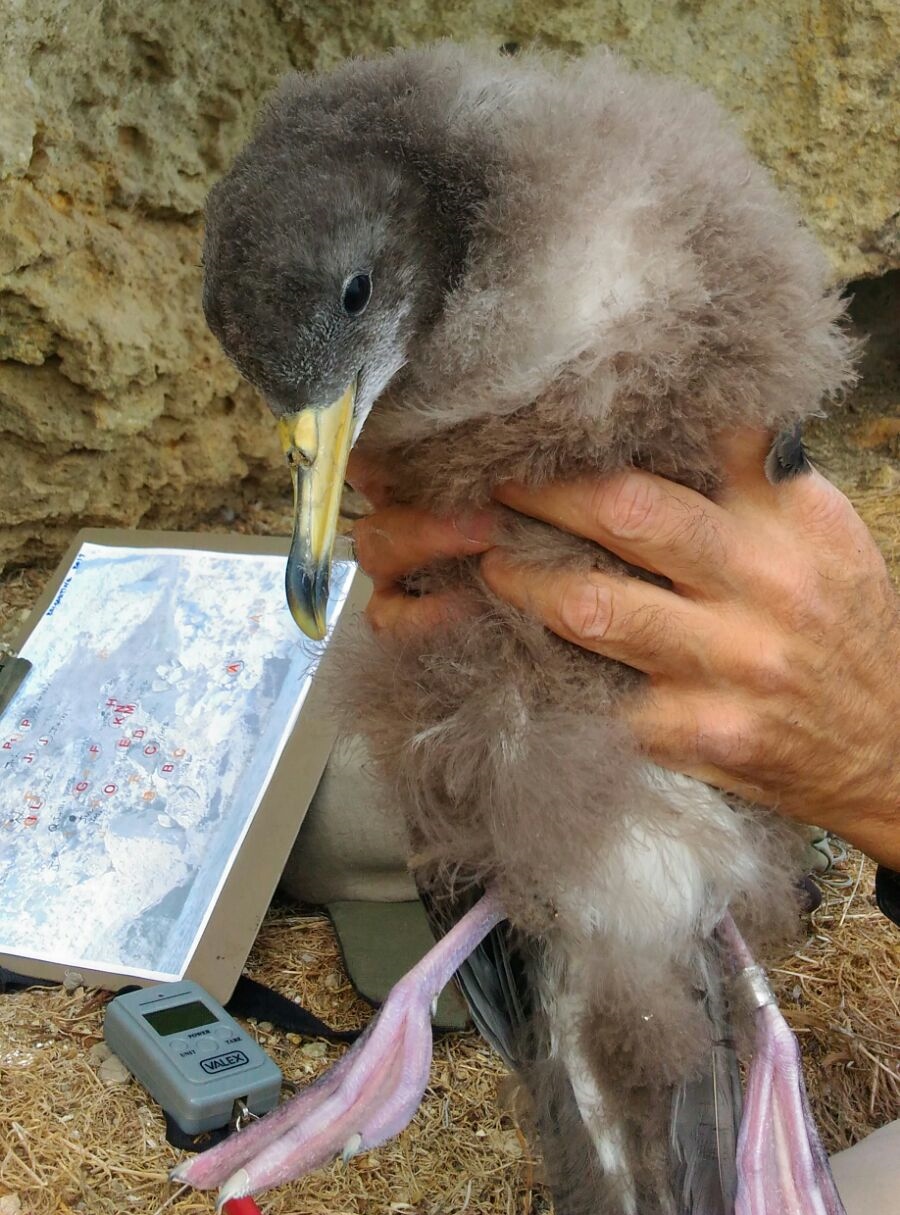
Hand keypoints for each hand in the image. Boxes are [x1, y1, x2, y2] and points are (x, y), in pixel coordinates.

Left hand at [349, 435, 899, 868]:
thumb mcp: (825, 535)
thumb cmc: (847, 630)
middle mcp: (764, 586)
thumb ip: (756, 477)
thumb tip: (686, 412)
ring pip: (596, 607)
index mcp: (792, 523)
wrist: (892, 751)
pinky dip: (556, 674)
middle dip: (544, 494)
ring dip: (527, 582)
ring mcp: (732, 665)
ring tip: (493, 566)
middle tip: (493, 485)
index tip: (550, 426)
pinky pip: (605, 696)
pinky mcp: (703, 735)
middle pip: (627, 513)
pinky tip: (521, 657)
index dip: (607, 435)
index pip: (695, 447)